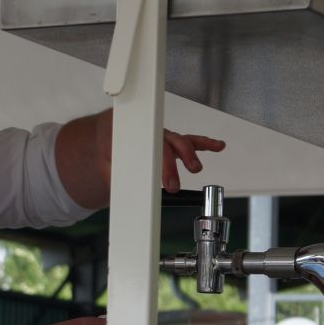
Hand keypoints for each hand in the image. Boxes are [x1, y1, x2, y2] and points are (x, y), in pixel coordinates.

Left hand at [55, 110, 225, 208]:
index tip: (166, 183)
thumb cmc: (109, 148)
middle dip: (172, 165)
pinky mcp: (171, 142)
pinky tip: (218, 146)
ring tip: (196, 167)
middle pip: (167, 145)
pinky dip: (204, 143)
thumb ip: (114, 175)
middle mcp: (152, 133)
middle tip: (173, 185)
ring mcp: (163, 136)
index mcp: (135, 135)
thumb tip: (125, 191)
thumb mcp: (105, 163)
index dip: (162, 165)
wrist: (109, 134)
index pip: (152, 148)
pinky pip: (189, 140)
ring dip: (190, 153)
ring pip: (180, 141)